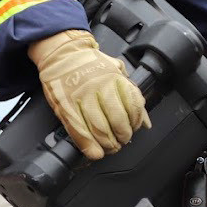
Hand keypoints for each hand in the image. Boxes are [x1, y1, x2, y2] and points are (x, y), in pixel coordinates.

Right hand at [30, 30, 149, 160]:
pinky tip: (95, 152)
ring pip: (100, 128)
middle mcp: (100, 88)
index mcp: (114, 78)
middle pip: (118, 121)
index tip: (134, 130)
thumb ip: (131, 94)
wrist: (61, 53)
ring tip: (110, 147)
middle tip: (121, 142)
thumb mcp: (117, 71)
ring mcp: (82, 98)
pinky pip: (78, 130)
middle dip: (122, 137)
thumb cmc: (90, 63)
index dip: (135, 123)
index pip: (133, 106)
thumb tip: (145, 121)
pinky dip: (88, 145)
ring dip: (107, 144)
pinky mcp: (66, 106)